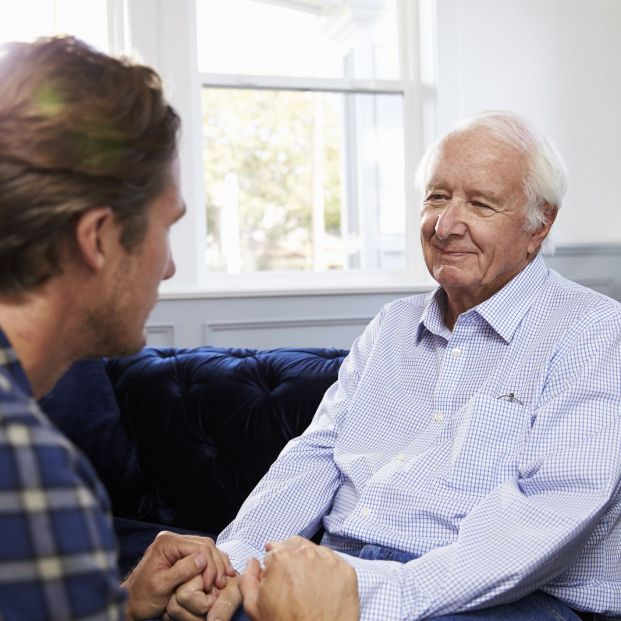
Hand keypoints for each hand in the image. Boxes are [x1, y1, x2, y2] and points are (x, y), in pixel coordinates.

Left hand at [122, 531, 234, 620]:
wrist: (131, 603)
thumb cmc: (143, 598)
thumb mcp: (161, 586)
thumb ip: (182, 571)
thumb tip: (203, 560)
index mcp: (166, 543)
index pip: (198, 547)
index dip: (210, 565)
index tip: (212, 586)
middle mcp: (172, 539)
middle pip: (204, 545)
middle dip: (216, 564)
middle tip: (221, 584)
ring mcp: (176, 545)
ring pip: (206, 548)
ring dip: (216, 564)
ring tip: (223, 581)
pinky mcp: (180, 553)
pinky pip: (201, 554)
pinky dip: (211, 565)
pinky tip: (218, 575)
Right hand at [239, 536, 359, 620]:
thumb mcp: (255, 607)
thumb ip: (248, 579)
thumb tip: (253, 562)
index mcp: (280, 557)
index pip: (274, 550)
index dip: (274, 564)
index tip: (277, 574)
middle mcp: (305, 553)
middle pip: (294, 546)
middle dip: (290, 557)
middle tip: (291, 578)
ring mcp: (328, 560)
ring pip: (314, 551)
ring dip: (309, 561)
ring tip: (307, 584)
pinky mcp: (346, 570)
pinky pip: (333, 562)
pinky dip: (327, 570)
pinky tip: (322, 587)